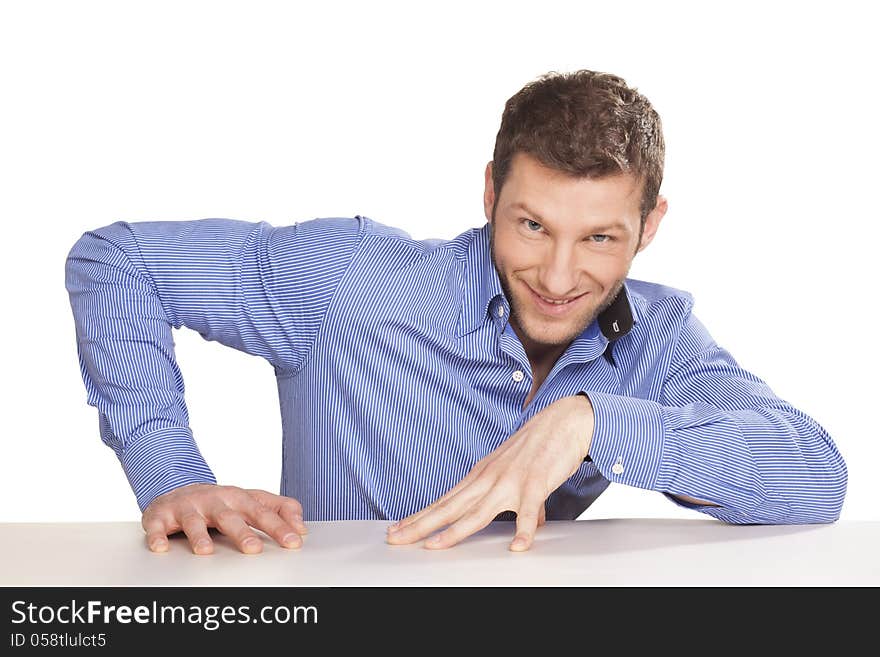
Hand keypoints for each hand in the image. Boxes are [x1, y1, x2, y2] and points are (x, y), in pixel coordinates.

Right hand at [142, 483, 307, 554]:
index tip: (294, 541)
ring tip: (205, 551)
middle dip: (242, 532)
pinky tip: (161, 547)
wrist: (177, 487)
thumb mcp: (251, 500)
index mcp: (239, 499)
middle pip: (230, 517)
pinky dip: (158, 536)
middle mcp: (214, 502)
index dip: (279, 526)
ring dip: (199, 536)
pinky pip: (158, 526)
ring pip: (194, 522)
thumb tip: (302, 527)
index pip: (263, 512)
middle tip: (254, 549)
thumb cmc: (220, 501)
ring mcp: (188, 508)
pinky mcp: (162, 515)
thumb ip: (280, 509)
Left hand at [386, 394, 593, 550]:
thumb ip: (518, 499)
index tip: (399, 529)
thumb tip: (528, 522)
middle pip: (450, 507)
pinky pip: (528, 511)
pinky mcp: (535, 482)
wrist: (565, 420)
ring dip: (454, 531)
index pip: (445, 500)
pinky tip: (518, 545)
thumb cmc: (541, 446)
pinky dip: (524, 529)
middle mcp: (489, 478)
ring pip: (477, 511)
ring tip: (434, 546)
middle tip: (395, 538)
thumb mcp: (518, 473)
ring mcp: (510, 481)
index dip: (421, 516)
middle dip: (420, 524)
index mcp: (481, 475)